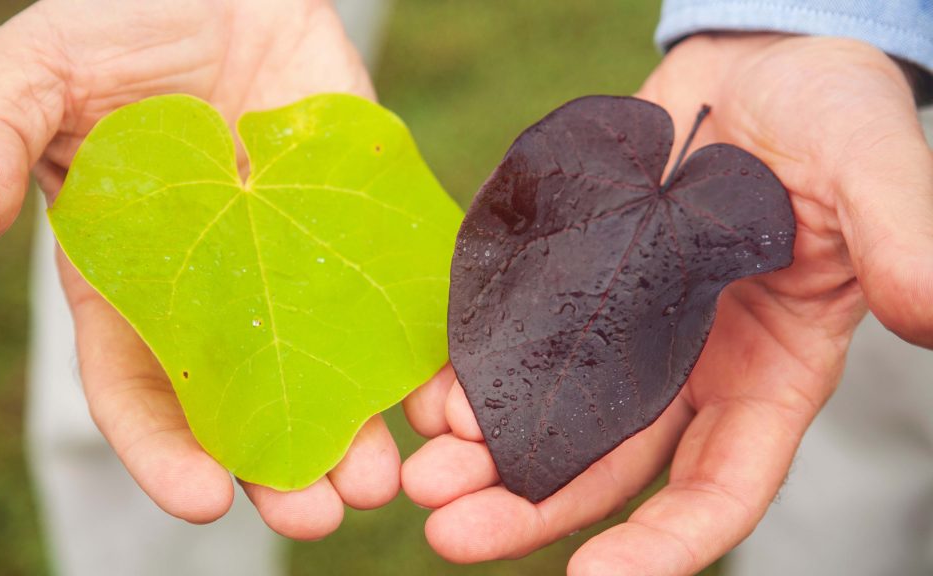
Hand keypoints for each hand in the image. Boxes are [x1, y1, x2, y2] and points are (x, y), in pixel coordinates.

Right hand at [0, 0, 398, 538]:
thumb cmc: (119, 24)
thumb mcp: (36, 69)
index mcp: (135, 285)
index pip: (142, 392)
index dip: (163, 452)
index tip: (202, 498)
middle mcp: (222, 295)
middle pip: (250, 409)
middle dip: (282, 469)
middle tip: (320, 515)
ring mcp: (296, 267)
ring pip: (328, 373)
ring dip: (357, 435)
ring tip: (382, 479)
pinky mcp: (359, 229)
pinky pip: (393, 301)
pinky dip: (419, 355)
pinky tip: (441, 399)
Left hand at [401, 33, 932, 573]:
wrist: (752, 62)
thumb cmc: (830, 110)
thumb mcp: (872, 163)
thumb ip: (901, 233)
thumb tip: (931, 312)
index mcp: (768, 373)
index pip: (720, 485)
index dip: (664, 540)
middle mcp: (687, 368)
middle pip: (610, 466)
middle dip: (532, 505)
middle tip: (449, 530)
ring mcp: (624, 327)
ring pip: (552, 413)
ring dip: (486, 450)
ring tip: (422, 472)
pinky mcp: (574, 281)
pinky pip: (520, 338)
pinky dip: (476, 368)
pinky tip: (431, 389)